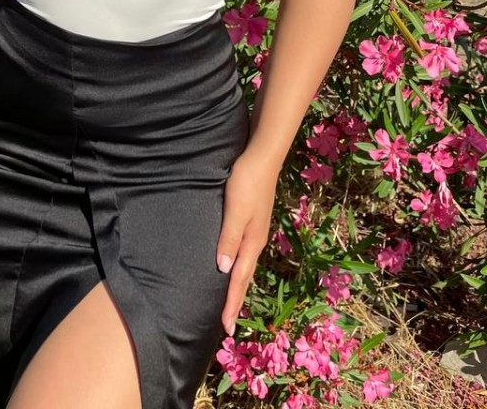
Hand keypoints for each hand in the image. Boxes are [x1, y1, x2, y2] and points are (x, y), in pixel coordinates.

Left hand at [215, 149, 279, 334]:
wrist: (263, 156)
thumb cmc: (247, 181)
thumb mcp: (235, 210)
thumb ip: (229, 238)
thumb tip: (223, 270)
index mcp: (252, 241)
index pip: (239, 279)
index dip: (231, 303)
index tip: (227, 329)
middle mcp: (255, 240)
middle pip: (244, 277)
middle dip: (235, 300)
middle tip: (228, 325)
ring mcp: (256, 230)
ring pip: (245, 264)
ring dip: (237, 284)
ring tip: (230, 300)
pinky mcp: (253, 219)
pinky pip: (244, 251)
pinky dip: (238, 265)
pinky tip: (232, 263)